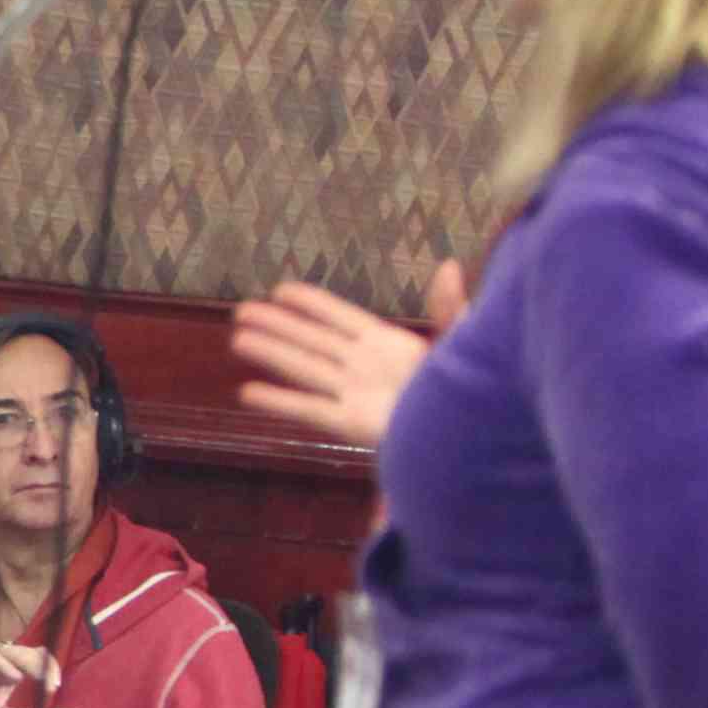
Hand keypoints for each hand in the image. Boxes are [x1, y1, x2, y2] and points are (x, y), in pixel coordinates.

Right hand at [0, 643, 58, 707]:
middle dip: (43, 666)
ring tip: (40, 678)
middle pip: (27, 653)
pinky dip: (3, 665)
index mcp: (9, 670)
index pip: (35, 660)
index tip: (55, 686)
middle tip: (52, 684)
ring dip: (28, 663)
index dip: (48, 669)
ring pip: (11, 651)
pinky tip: (15, 677)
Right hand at [226, 263, 455, 450]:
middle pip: (312, 340)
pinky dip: (279, 401)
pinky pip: (309, 409)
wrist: (469, 441)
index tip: (279, 290)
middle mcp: (363, 365)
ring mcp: (354, 394)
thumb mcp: (463, 344)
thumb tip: (449, 266)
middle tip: (241, 311)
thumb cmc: (468, 391)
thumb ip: (450, 308)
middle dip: (277, 325)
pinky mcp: (351, 424)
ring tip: (238, 340)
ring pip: (304, 368)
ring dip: (271, 353)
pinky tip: (248, 392)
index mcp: (387, 343)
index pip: (340, 317)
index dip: (311, 303)